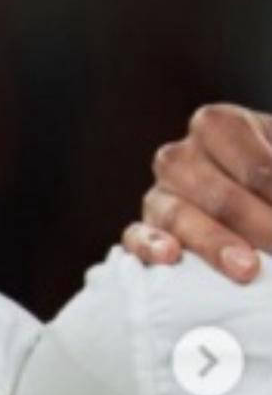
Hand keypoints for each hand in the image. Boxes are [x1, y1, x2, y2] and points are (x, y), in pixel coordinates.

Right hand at [123, 103, 271, 281]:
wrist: (254, 198)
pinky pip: (135, 236)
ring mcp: (159, 195)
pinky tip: (170, 256)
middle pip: (212, 188)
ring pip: (176, 214)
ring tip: (247, 269)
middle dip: (255, 221)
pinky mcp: (145, 231)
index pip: (243, 151)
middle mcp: (181, 156)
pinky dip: (150, 245)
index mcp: (218, 125)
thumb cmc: (268, 182)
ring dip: (214, 242)